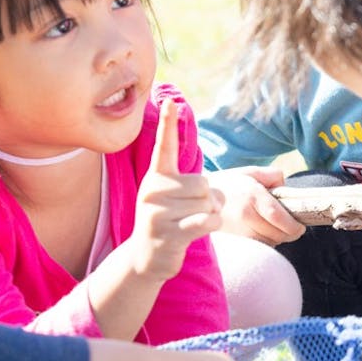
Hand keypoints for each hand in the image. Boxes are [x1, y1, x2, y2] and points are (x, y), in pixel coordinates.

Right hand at [129, 100, 223, 281]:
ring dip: (211, 214)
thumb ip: (195, 187)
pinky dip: (212, 224)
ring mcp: (157, 212)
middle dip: (209, 199)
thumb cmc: (169, 223)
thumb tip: (217, 194)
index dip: (168, 124)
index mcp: (156, 177)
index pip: (164, 146)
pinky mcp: (167, 233)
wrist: (145, 258)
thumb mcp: (175, 198)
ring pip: (206, 202)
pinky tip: (199, 230)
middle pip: (202, 183)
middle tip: (196, 211)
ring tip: (193, 222)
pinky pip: (205, 220)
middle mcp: (153, 190)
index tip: (170, 102)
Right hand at [206, 167, 304, 245]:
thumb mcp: (249, 172)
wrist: (197, 199)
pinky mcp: (235, 241)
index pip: (280, 218)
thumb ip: (272, 175)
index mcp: (252, 197)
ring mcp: (239, 231)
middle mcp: (246, 216)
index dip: (295, 226)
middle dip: (289, 232)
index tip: (301, 225)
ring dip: (277, 238)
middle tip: (290, 225)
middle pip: (278, 234)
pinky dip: (265, 243)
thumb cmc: (227, 184)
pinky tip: (261, 232)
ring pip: (270, 243)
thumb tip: (286, 184)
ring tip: (273, 227)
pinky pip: (259, 247)